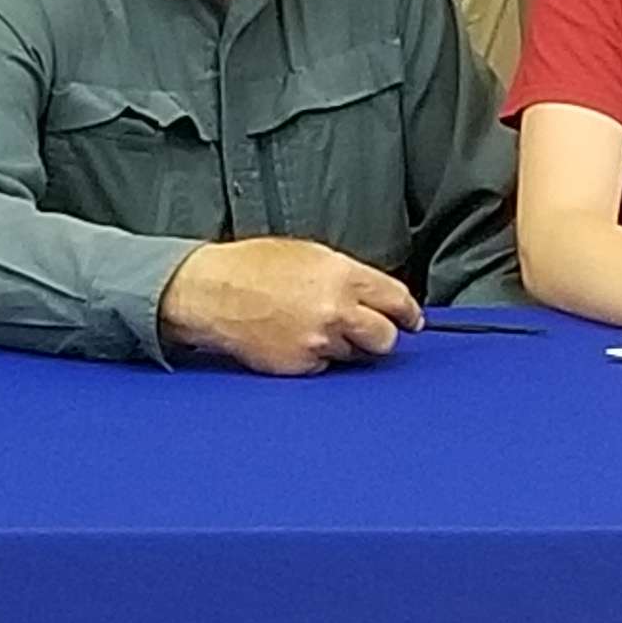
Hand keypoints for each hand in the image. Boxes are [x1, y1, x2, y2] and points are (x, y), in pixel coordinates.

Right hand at [158, 239, 420, 373]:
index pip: (396, 300)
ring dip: (343, 346)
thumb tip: (374, 293)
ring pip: (354, 355)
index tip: (411, 319)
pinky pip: (323, 367)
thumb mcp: (308, 255)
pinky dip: (316, 358)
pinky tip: (293, 339)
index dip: (408, 312)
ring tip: (312, 327)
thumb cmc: (252, 268)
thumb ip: (347, 276)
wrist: (210, 292)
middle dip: (380, 335)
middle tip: (367, 330)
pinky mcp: (300, 365)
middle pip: (385, 338)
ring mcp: (318, 341)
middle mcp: (336, 311)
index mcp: (343, 277)